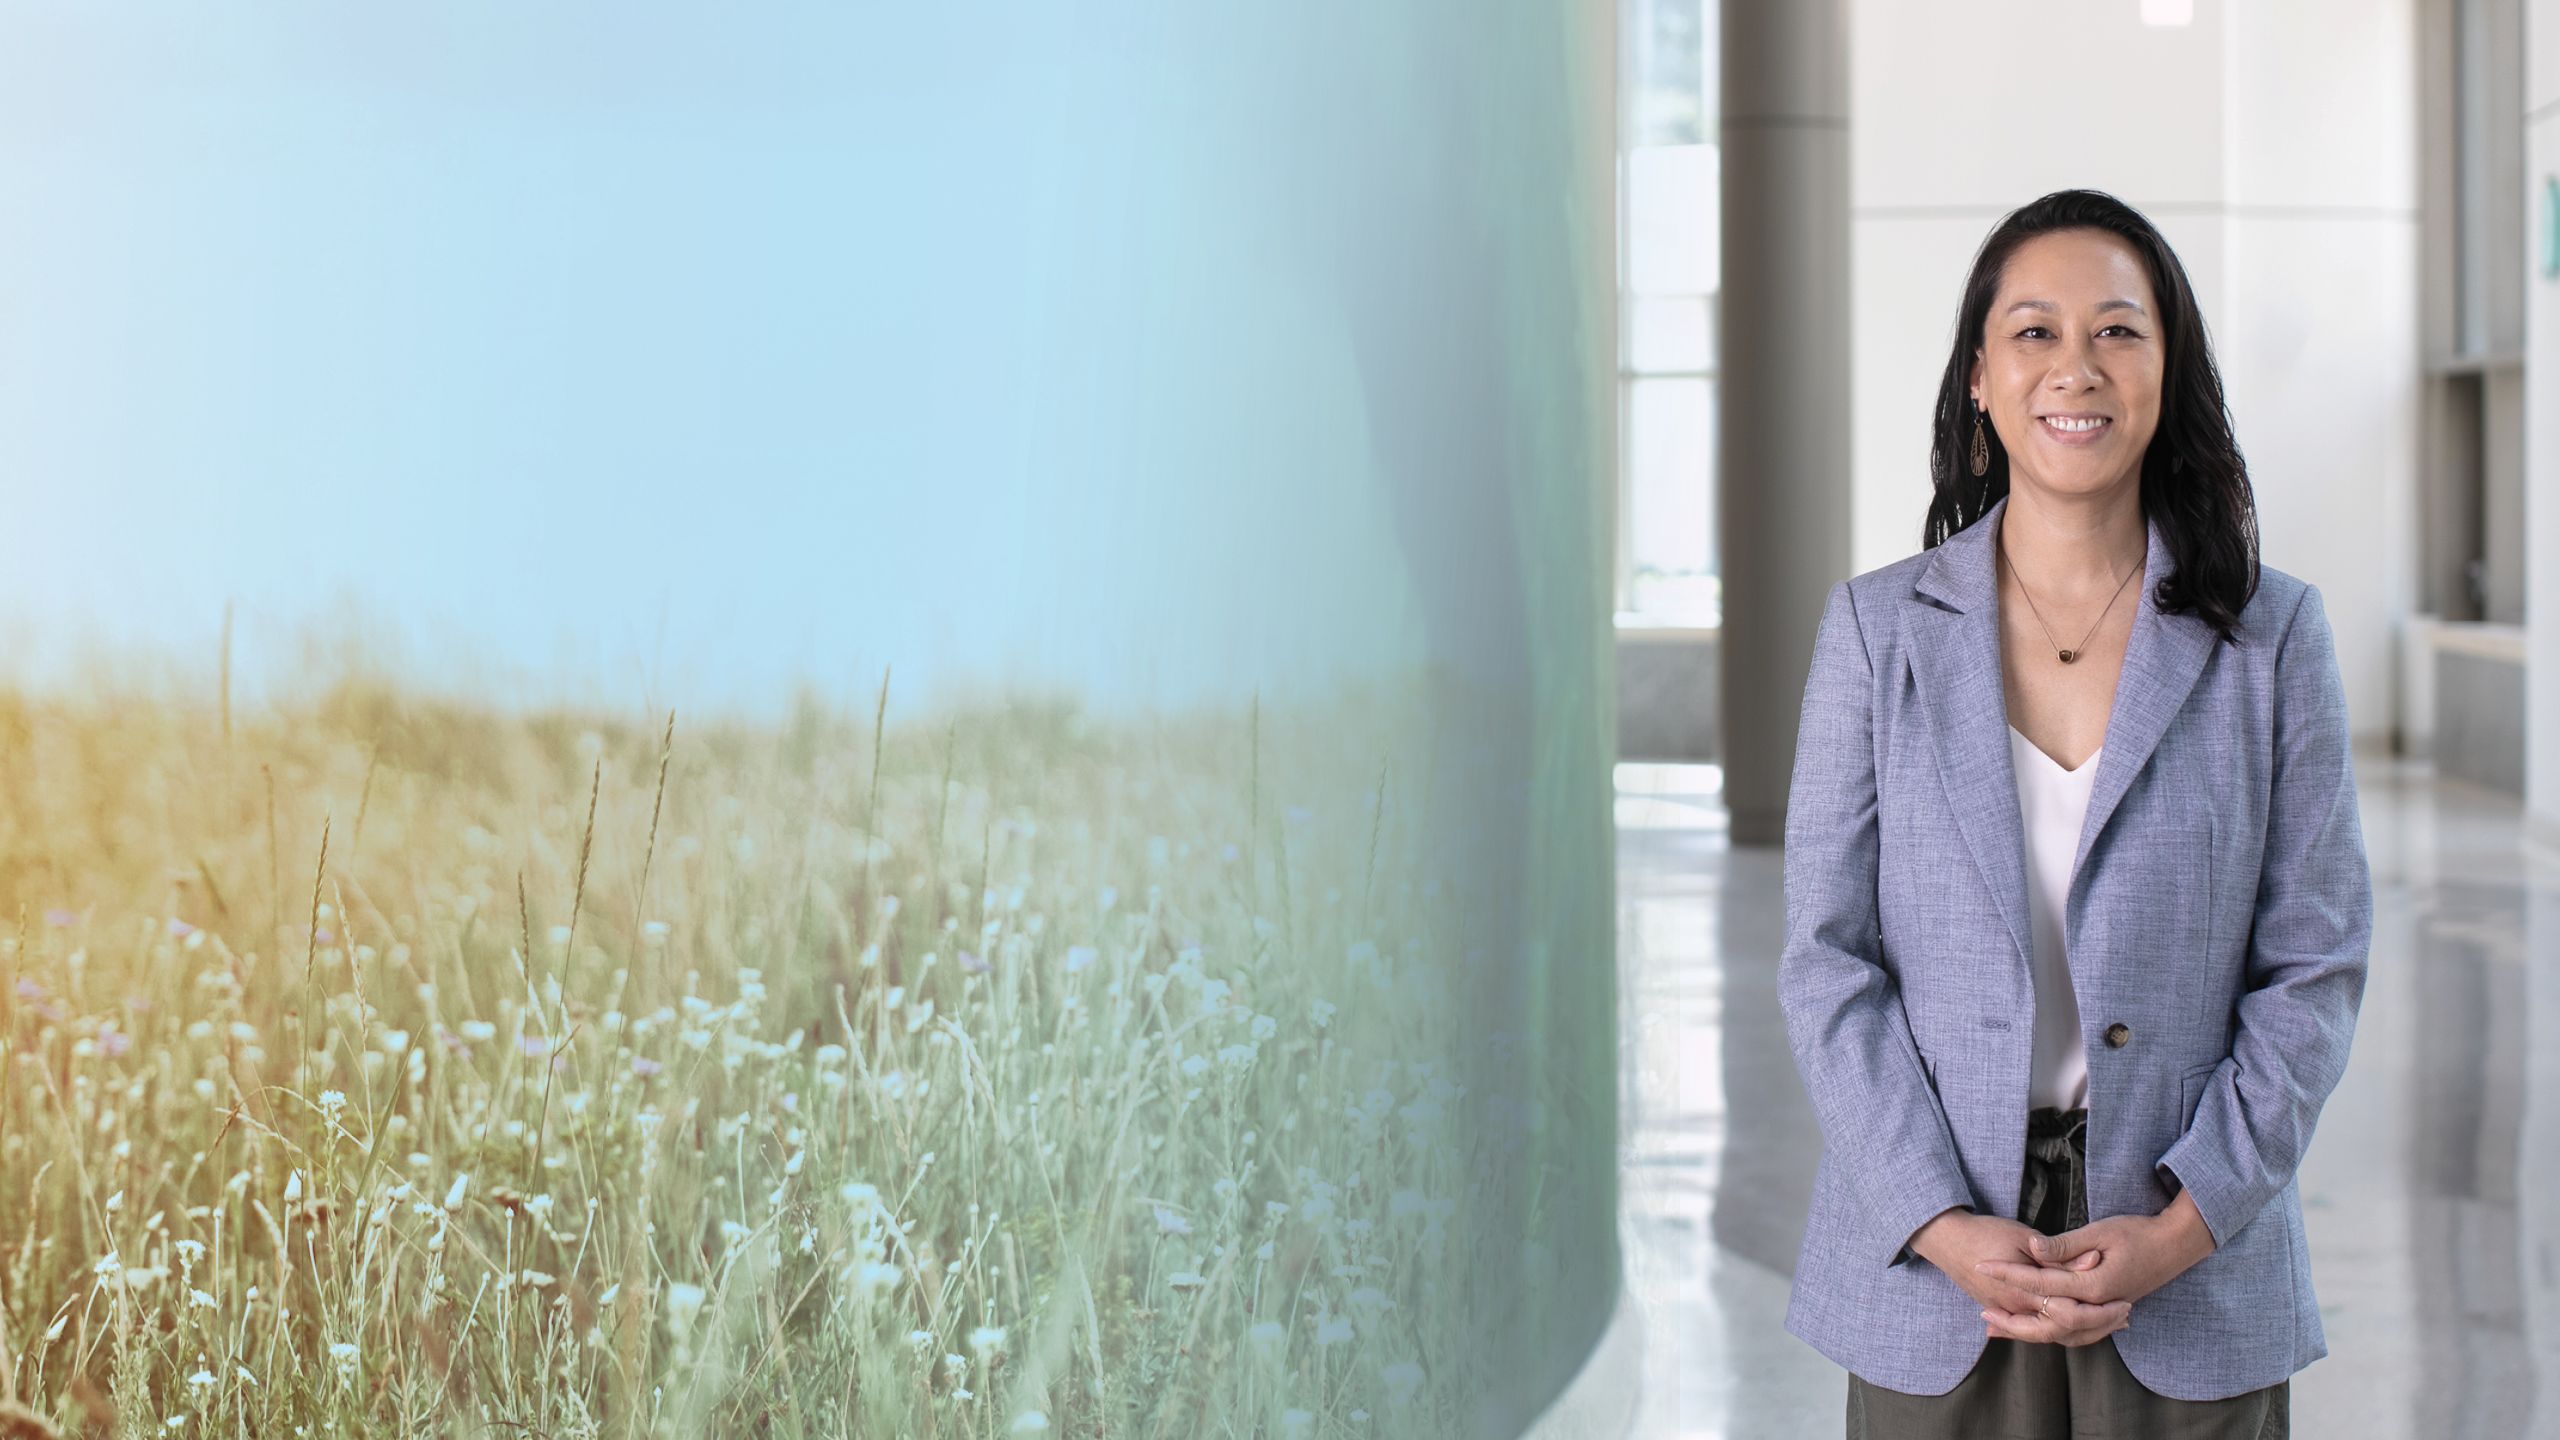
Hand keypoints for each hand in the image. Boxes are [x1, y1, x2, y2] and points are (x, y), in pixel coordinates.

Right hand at [1911, 1209, 2123, 1345]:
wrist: (1945, 1238)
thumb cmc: (1984, 1232)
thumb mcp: (2024, 1238)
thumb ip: (2059, 1255)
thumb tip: (2093, 1260)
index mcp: (2024, 1293)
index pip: (2072, 1312)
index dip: (2101, 1311)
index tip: (2125, 1303)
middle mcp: (2017, 1310)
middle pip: (2065, 1331)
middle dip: (2097, 1327)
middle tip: (2123, 1318)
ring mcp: (2008, 1312)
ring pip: (2051, 1334)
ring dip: (2082, 1330)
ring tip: (2109, 1323)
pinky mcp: (2003, 1309)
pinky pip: (2036, 1328)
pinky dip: (2059, 1328)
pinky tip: (2075, 1323)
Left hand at [1969, 1194, 2216, 1343]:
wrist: (2176, 1245)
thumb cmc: (2139, 1233)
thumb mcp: (2100, 1231)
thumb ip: (2065, 1245)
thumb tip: (2032, 1249)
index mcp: (2093, 1286)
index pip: (2040, 1284)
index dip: (2008, 1275)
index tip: (1982, 1267)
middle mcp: (2099, 1306)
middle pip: (2049, 1325)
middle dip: (2014, 1322)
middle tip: (1983, 1316)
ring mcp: (2105, 1313)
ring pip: (2063, 1335)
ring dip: (2031, 1333)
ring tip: (2001, 1329)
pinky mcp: (2108, 1312)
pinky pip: (2078, 1333)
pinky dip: (2054, 1332)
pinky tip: (2037, 1327)